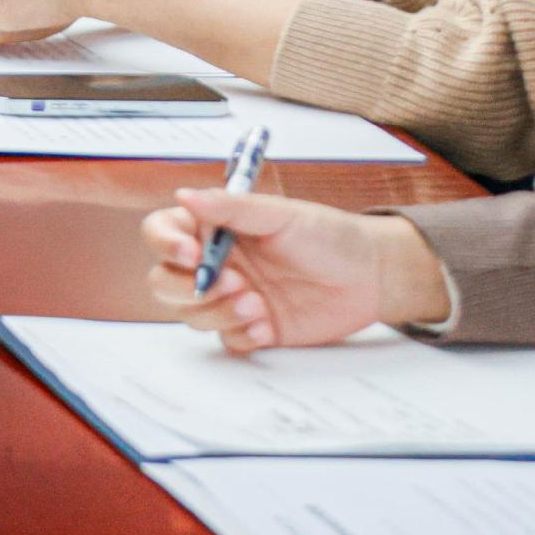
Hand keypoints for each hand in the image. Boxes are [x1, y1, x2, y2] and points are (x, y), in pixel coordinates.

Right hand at [141, 189, 446, 351]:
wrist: (371, 277)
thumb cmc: (329, 237)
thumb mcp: (280, 215)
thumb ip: (231, 207)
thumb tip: (185, 194)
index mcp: (214, 230)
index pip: (163, 233)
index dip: (165, 244)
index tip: (192, 254)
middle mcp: (216, 264)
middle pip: (164, 281)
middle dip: (189, 288)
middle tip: (235, 283)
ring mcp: (231, 299)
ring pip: (190, 315)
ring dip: (218, 313)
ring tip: (258, 304)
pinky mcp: (252, 328)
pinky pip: (225, 340)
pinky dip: (240, 335)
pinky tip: (267, 325)